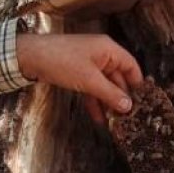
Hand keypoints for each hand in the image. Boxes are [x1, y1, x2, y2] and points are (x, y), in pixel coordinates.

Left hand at [15, 33, 143, 122]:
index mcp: (109, 50)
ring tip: (115, 122)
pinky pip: (91, 88)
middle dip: (121, 97)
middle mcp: (102, 55)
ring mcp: (89, 64)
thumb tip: (128, 106)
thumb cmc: (62, 61)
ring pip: (104, 85)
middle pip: (118, 78)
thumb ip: (110, 94)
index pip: (131, 66)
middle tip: (128, 118)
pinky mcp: (77, 72)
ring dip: (108, 102)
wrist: (30, 56)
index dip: (138, 84)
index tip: (143, 103)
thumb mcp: (89, 80)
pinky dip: (95, 101)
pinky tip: (99, 118)